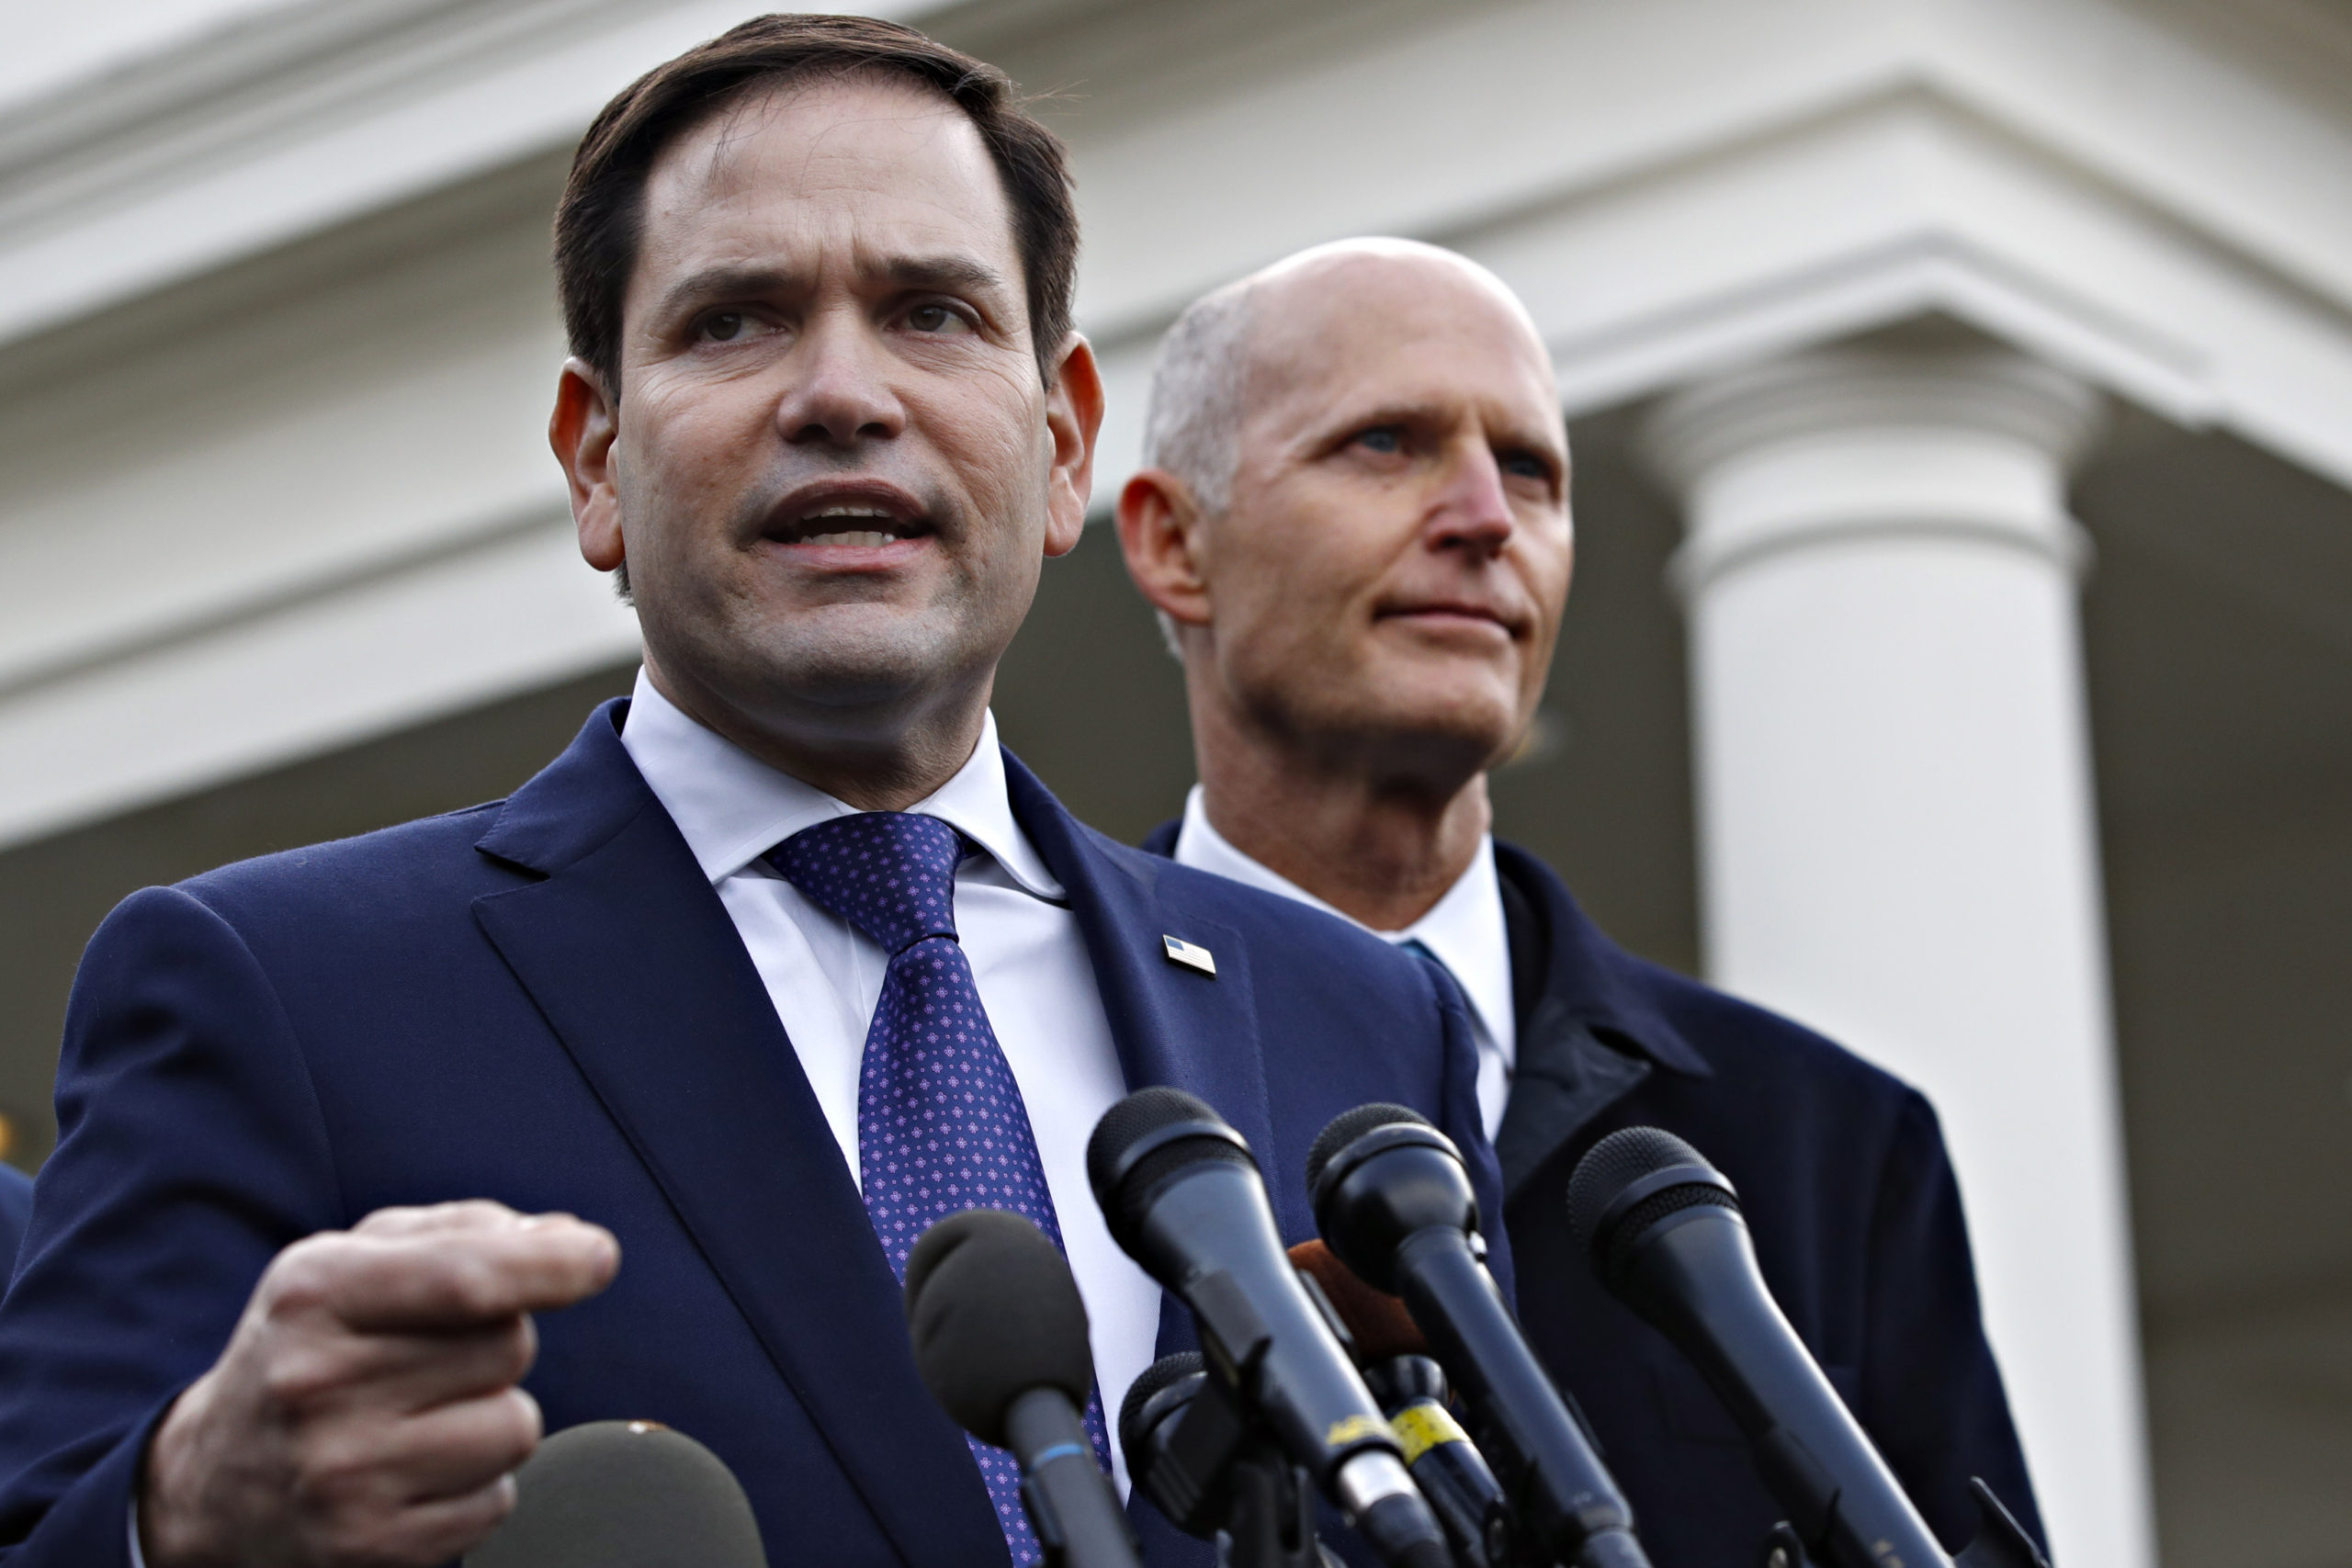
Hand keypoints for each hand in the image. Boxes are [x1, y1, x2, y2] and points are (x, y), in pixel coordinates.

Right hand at [139, 1201, 620, 1567]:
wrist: (209, 1485)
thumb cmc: (310, 1347)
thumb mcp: (352, 1262)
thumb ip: (463, 1232)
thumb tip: (572, 1239)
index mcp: (317, 1292)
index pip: (465, 1277)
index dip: (550, 1265)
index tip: (599, 1258)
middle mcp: (319, 1383)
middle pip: (510, 1347)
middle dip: (498, 1344)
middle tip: (428, 1360)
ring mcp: (343, 1473)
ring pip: (517, 1427)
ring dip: (493, 1418)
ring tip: (415, 1420)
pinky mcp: (371, 1546)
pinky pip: (498, 1500)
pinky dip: (475, 1485)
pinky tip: (409, 1474)